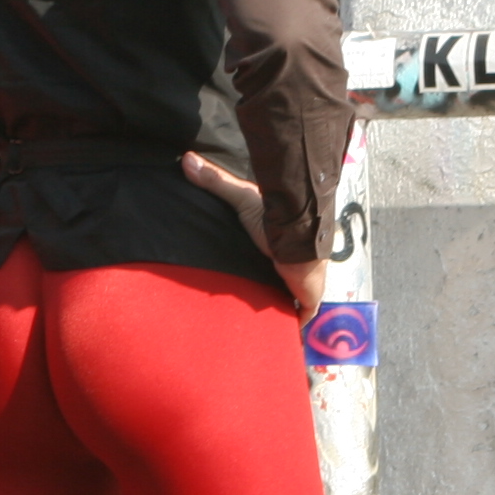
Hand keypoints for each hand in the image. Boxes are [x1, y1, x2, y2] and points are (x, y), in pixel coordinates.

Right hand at [181, 151, 326, 318]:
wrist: (298, 233)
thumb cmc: (274, 216)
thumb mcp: (241, 198)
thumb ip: (215, 181)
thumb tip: (185, 158)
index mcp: (282, 246)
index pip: (274, 261)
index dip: (266, 270)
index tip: (250, 279)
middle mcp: (295, 266)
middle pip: (284, 284)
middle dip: (273, 295)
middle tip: (250, 308)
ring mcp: (304, 283)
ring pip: (293, 301)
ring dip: (283, 311)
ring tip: (262, 326)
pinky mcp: (309, 297)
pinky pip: (304, 317)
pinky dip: (296, 326)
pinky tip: (282, 336)